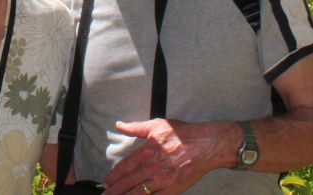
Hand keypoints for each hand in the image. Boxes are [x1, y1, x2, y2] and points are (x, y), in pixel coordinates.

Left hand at [101, 119, 237, 194]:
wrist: (206, 144)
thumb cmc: (182, 133)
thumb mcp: (157, 125)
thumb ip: (136, 127)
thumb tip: (119, 125)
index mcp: (148, 150)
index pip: (125, 166)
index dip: (114, 175)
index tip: (106, 181)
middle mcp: (154, 166)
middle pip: (129, 182)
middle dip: (115, 190)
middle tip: (106, 194)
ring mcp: (164, 179)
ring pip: (140, 192)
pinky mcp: (174, 189)